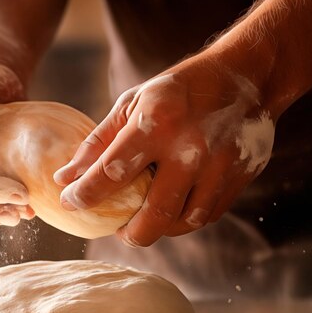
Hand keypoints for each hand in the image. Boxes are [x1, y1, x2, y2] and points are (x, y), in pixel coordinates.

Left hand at [53, 56, 275, 245]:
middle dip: (130, 234)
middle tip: (118, 230)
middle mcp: (190, 148)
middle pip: (154, 216)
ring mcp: (219, 166)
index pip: (112, 172)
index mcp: (157, 123)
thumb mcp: (132, 103)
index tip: (70, 202)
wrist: (245, 78)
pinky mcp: (239, 177)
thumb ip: (98, 143)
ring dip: (159, 229)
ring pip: (183, 222)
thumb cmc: (177, 91)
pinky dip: (184, 219)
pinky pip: (207, 215)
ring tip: (144, 220)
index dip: (85, 194)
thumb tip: (65, 179)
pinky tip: (172, 209)